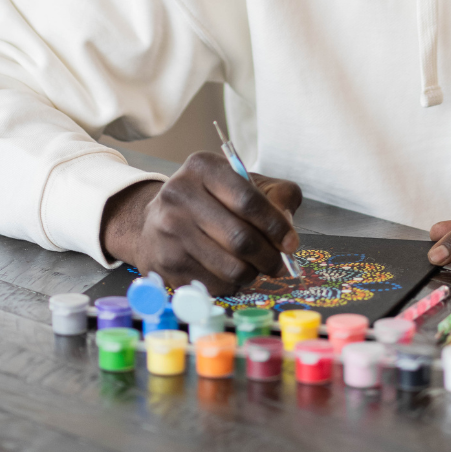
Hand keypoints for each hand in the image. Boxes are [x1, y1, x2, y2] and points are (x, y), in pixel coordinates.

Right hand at [101, 151, 302, 295]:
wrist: (159, 219)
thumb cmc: (214, 199)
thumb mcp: (247, 183)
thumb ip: (278, 196)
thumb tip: (288, 229)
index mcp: (203, 167)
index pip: (248, 200)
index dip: (276, 225)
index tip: (291, 243)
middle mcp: (179, 195)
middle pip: (240, 238)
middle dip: (270, 256)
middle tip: (281, 264)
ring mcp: (169, 231)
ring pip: (230, 266)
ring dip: (253, 273)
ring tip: (258, 267)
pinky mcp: (165, 263)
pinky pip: (214, 284)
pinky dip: (232, 283)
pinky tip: (232, 271)